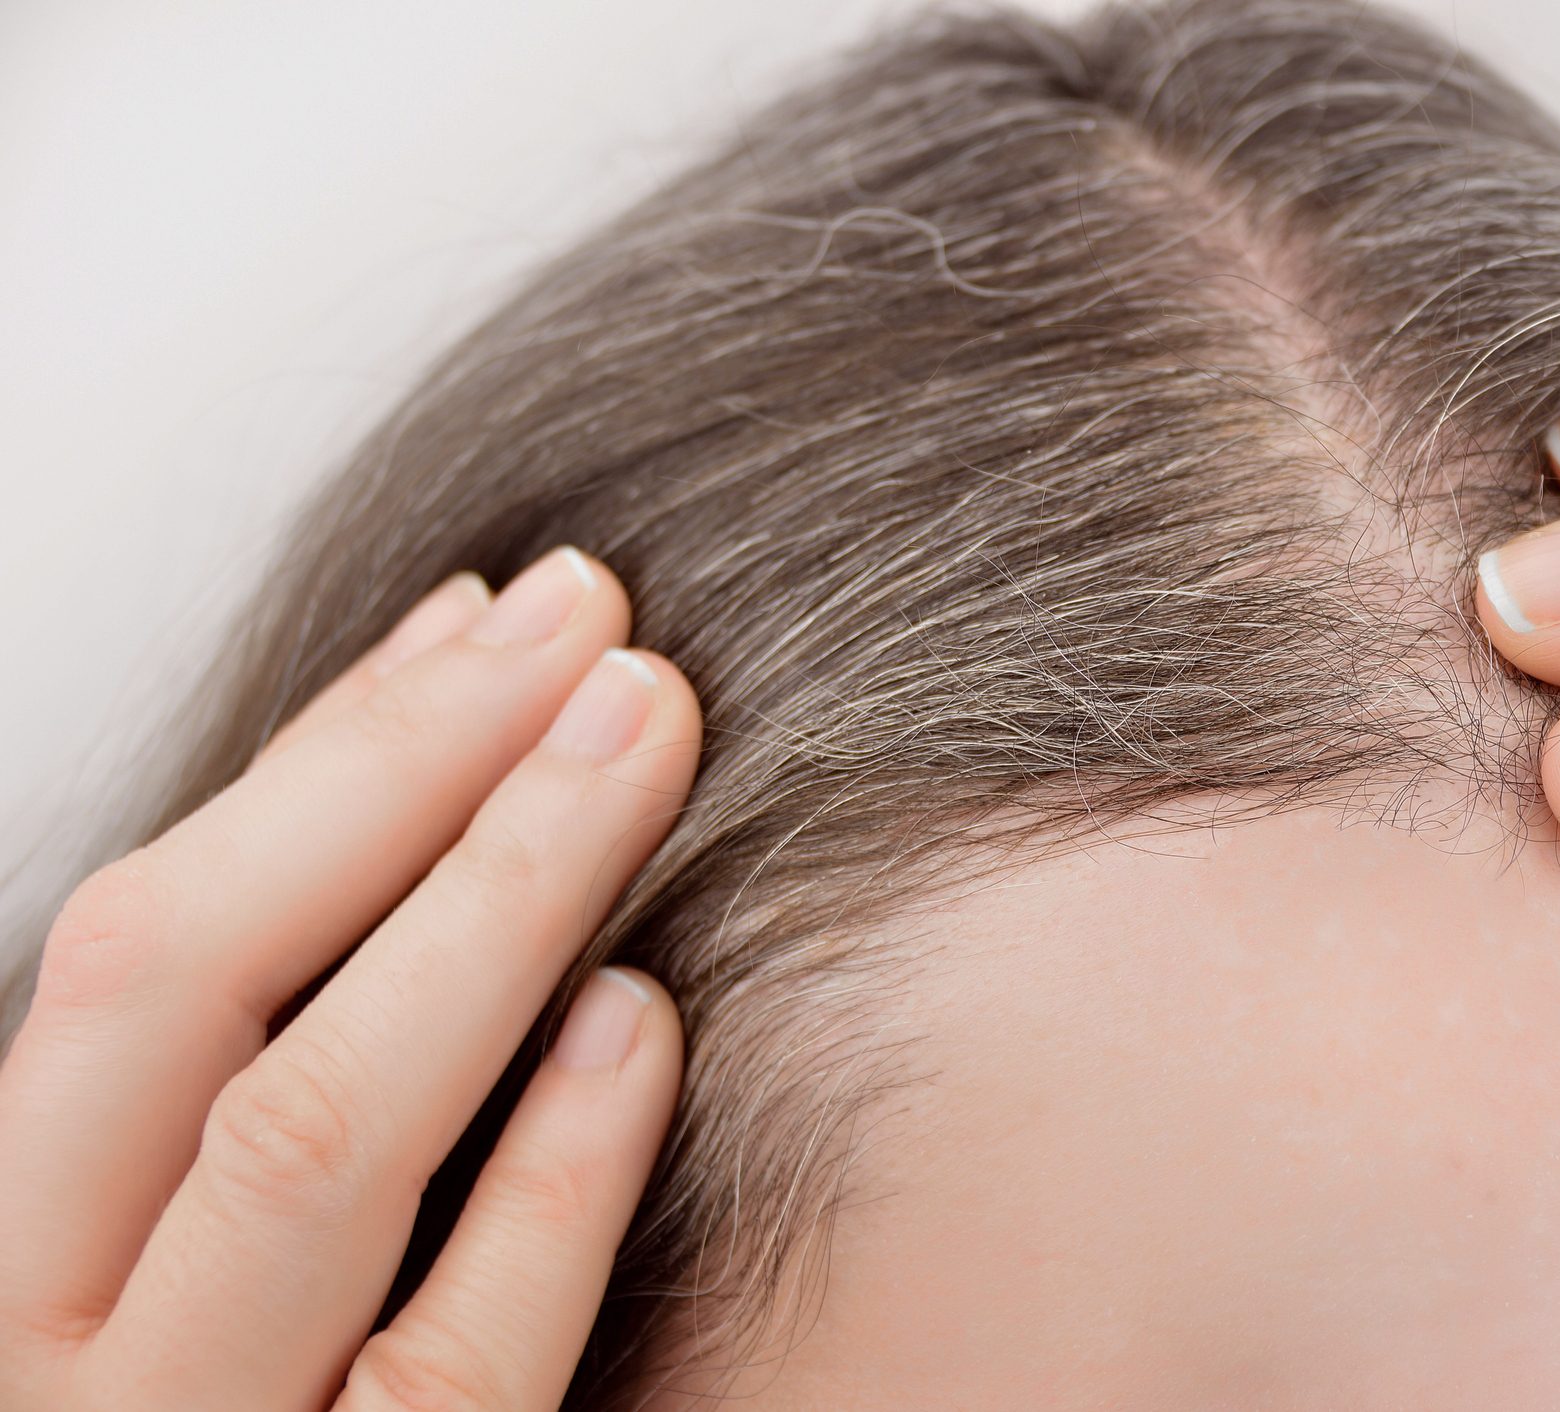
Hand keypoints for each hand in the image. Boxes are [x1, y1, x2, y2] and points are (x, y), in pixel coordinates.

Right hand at [0, 547, 701, 1408]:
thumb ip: (253, 1074)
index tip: (492, 619)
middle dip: (405, 775)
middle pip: (193, 995)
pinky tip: (647, 1019)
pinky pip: (459, 1362)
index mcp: (14, 1253)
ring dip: (498, 906)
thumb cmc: (213, 1405)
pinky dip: (555, 1169)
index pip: (140, 953)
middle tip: (598, 624)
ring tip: (641, 737)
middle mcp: (53, 1359)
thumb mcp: (174, 1254)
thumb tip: (428, 781)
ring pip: (316, 1145)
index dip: (325, 760)